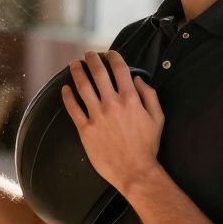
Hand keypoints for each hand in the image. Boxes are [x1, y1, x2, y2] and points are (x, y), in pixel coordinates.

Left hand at [60, 50, 164, 194]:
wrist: (134, 170)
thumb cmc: (147, 145)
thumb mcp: (158, 118)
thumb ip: (150, 95)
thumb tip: (138, 79)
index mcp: (130, 99)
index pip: (120, 70)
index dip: (114, 57)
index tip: (109, 53)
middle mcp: (112, 104)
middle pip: (98, 74)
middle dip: (92, 60)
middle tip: (87, 54)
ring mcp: (97, 116)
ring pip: (83, 87)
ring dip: (77, 72)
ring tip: (74, 64)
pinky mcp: (85, 129)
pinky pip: (73, 108)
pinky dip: (67, 96)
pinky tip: (65, 88)